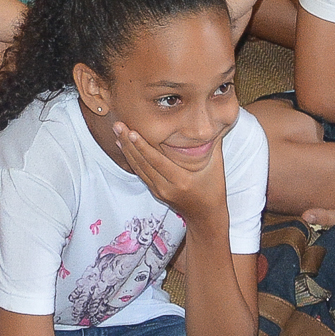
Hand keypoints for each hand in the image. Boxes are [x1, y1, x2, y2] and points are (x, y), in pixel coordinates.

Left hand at [113, 116, 231, 231]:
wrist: (206, 216)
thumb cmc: (214, 188)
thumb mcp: (217, 165)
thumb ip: (213, 143)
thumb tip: (214, 119)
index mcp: (181, 181)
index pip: (157, 161)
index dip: (143, 146)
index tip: (132, 131)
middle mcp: (167, 187)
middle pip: (143, 163)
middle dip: (129, 143)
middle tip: (118, 126)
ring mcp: (159, 191)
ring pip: (139, 168)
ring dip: (127, 150)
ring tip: (118, 132)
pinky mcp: (155, 192)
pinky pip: (141, 173)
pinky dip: (132, 159)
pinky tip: (125, 147)